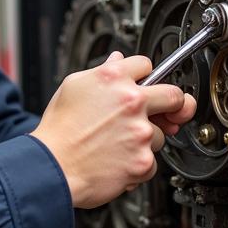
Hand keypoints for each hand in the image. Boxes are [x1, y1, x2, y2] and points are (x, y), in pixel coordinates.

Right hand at [31, 51, 196, 208]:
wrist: (52, 167)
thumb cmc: (58, 131)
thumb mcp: (73, 87)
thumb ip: (102, 71)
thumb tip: (117, 60)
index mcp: (113, 78)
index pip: (146, 64)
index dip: (144, 76)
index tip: (147, 84)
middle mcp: (131, 102)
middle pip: (174, 96)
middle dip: (172, 104)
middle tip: (165, 113)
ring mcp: (140, 132)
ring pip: (160, 134)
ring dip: (145, 140)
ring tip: (117, 144)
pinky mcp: (143, 161)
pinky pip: (151, 162)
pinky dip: (137, 164)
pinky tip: (117, 161)